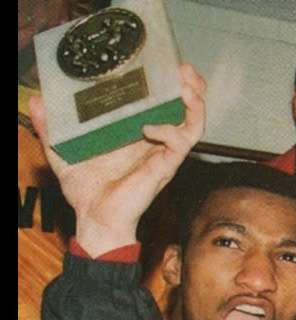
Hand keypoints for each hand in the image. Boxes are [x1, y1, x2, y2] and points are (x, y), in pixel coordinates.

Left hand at [28, 62, 206, 254]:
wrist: (94, 217)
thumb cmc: (85, 190)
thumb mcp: (61, 150)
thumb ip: (49, 126)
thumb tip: (37, 100)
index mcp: (139, 132)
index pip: (165, 102)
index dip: (171, 81)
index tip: (163, 62)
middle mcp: (157, 140)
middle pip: (190, 108)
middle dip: (193, 86)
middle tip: (183, 69)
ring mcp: (164, 153)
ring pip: (195, 123)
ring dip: (195, 103)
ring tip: (184, 87)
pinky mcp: (165, 166)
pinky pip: (180, 143)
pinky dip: (169, 130)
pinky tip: (149, 126)